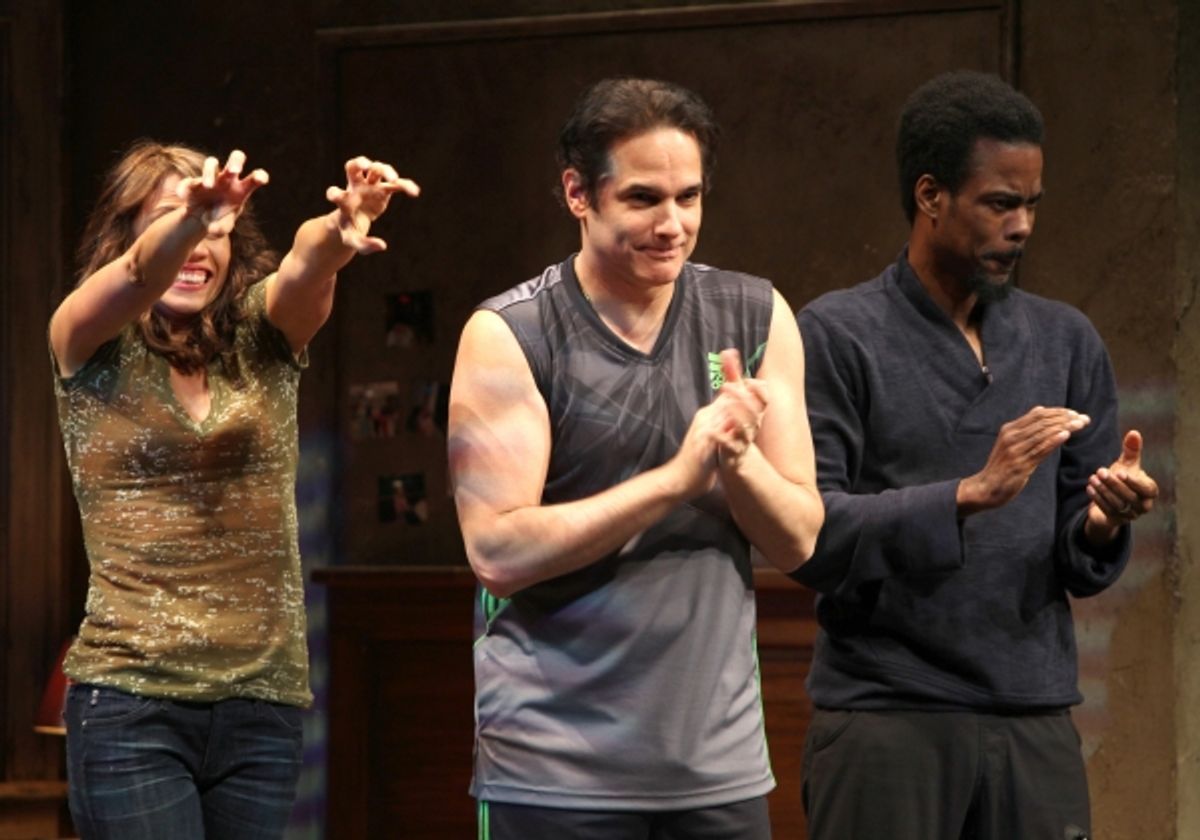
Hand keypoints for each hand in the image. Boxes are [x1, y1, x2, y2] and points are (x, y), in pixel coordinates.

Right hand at [175, 150, 268, 236]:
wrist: (201, 219)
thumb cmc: (220, 220)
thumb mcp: (222, 228)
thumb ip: (221, 229)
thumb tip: (212, 228)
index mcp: (242, 189)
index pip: (255, 178)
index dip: (260, 176)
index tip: (260, 179)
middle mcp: (228, 179)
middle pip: (236, 158)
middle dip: (235, 161)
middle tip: (234, 171)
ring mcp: (211, 178)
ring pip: (211, 162)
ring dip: (210, 172)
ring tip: (209, 186)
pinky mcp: (193, 182)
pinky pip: (189, 180)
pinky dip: (185, 187)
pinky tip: (183, 196)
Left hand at [326, 156, 419, 253]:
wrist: (354, 220)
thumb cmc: (351, 229)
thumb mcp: (353, 241)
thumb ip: (364, 245)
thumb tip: (382, 246)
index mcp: (344, 200)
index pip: (336, 193)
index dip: (334, 194)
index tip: (336, 196)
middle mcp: (355, 187)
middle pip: (354, 166)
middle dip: (360, 163)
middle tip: (366, 166)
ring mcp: (370, 185)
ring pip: (376, 169)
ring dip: (385, 170)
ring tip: (394, 180)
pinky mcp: (383, 189)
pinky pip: (396, 184)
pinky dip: (405, 185)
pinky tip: (414, 192)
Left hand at [712, 349, 769, 468]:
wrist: (736, 458)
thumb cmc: (736, 422)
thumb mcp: (735, 398)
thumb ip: (732, 376)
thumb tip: (728, 351)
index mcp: (755, 410)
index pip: (764, 398)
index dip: (759, 390)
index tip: (748, 380)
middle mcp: (753, 424)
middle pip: (754, 410)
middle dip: (742, 397)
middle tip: (726, 386)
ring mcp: (744, 438)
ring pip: (746, 428)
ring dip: (736, 415)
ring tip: (726, 405)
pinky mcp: (734, 451)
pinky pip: (730, 445)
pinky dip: (722, 438)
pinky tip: (712, 432)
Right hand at [957, 406, 1089, 514]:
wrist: (986, 488)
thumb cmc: (1001, 466)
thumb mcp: (1010, 443)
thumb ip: (1025, 428)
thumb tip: (1040, 410)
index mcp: (1009, 429)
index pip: (1038, 414)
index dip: (1058, 412)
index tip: (1075, 414)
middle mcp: (1011, 437)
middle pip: (1042, 422)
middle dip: (1065, 418)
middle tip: (1084, 419)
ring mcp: (1015, 451)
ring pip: (1043, 434)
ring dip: (1065, 427)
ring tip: (1081, 424)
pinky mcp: (1020, 465)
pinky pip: (1039, 450)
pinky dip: (1053, 441)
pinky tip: (1065, 436)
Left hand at [1084, 430, 1157, 539]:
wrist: (1109, 497)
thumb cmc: (1122, 478)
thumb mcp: (1127, 464)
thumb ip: (1132, 450)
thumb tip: (1133, 432)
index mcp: (1149, 491)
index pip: (1147, 489)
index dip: (1134, 482)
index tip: (1120, 472)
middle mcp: (1143, 505)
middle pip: (1130, 497)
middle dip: (1114, 484)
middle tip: (1100, 471)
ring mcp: (1130, 515)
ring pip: (1118, 505)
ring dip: (1103, 491)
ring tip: (1092, 478)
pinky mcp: (1115, 520)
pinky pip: (1107, 511)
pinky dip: (1097, 498)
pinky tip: (1089, 487)